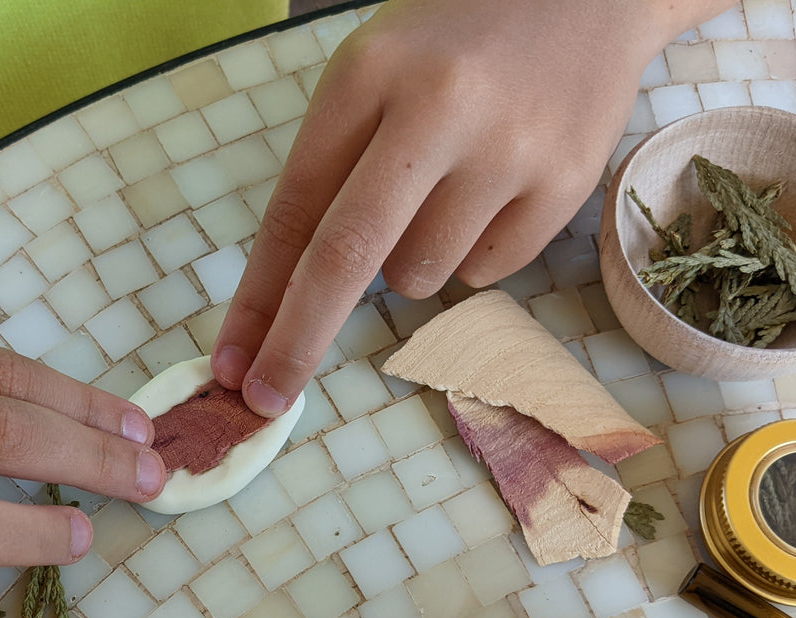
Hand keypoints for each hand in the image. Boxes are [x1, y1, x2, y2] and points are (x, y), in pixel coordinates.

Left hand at [212, 0, 735, 414]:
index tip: (231, 362)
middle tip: (265, 396)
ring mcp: (508, 150)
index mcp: (369, 73)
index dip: (257, 297)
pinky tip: (492, 189)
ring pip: (418, 277)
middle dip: (297, 340)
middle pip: (347, 259)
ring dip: (408, 263)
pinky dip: (471, 253)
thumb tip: (288, 300)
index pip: (293, 209)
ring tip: (443, 188)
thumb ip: (331, 168)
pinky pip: (485, 272)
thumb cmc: (455, 42)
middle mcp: (437, 109)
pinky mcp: (564, 184)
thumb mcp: (374, 73)